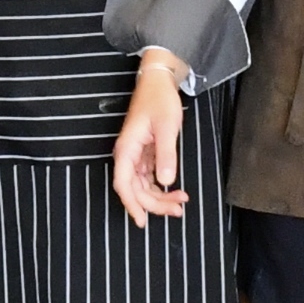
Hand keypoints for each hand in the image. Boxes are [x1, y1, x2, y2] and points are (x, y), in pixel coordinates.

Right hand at [111, 54, 191, 224]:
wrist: (159, 81)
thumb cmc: (159, 99)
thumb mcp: (167, 127)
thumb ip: (166, 155)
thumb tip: (166, 180)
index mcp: (127, 149)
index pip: (124, 184)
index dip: (131, 204)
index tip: (142, 220)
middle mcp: (128, 154)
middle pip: (136, 189)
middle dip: (155, 203)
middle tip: (176, 210)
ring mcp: (136, 154)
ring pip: (143, 185)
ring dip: (159, 197)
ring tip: (179, 203)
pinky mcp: (145, 153)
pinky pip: (149, 176)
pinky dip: (161, 186)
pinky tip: (174, 189)